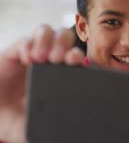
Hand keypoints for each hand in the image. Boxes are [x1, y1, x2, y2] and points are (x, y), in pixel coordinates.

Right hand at [0, 25, 84, 142]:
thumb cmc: (18, 118)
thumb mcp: (39, 124)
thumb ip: (55, 126)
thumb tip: (73, 131)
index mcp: (61, 74)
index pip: (76, 57)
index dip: (79, 56)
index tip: (78, 62)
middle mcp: (49, 59)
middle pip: (65, 38)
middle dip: (64, 45)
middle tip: (58, 59)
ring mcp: (32, 54)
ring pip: (47, 32)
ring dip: (48, 41)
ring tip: (42, 57)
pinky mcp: (14, 53)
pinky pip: (24, 40)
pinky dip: (27, 44)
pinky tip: (27, 57)